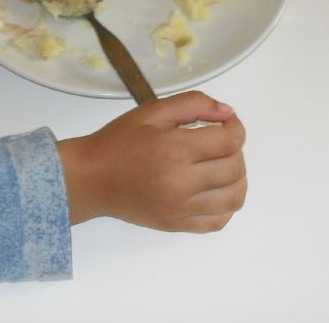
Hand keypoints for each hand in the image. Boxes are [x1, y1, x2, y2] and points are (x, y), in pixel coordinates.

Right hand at [57, 91, 246, 231]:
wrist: (91, 178)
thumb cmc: (119, 141)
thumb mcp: (151, 111)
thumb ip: (192, 104)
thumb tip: (227, 112)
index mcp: (175, 150)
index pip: (230, 141)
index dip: (235, 128)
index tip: (225, 123)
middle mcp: (182, 183)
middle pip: (235, 168)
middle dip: (235, 150)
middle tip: (219, 142)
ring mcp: (180, 208)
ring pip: (233, 198)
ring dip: (237, 178)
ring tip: (222, 165)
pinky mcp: (177, 225)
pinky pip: (218, 221)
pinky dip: (226, 205)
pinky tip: (215, 190)